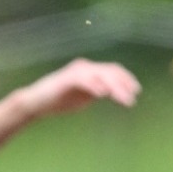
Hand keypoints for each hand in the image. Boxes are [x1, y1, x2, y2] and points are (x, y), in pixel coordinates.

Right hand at [14, 58, 140, 117]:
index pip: (112, 70)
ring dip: (114, 87)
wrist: (36, 104)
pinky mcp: (66, 79)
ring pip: (100, 75)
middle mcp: (84, 67)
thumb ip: (98, 91)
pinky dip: (94, 85)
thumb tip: (115, 92)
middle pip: (109, 71)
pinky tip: (103, 94)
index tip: (136, 91)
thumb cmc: (60, 100)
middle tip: (132, 99)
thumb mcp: (84, 96)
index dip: (126, 79)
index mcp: (90, 71)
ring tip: (124, 99)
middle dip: (124, 85)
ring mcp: (75, 72)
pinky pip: (84, 80)